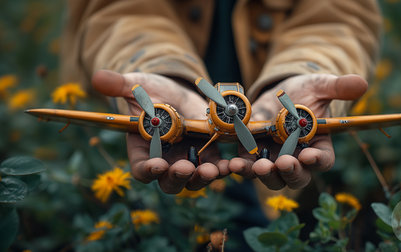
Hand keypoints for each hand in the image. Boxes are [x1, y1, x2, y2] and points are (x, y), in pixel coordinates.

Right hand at [92, 70, 226, 192]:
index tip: (157, 165)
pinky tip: (229, 164)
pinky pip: (214, 167)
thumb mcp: (137, 86)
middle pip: (168, 181)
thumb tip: (98, 77)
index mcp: (142, 149)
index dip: (148, 170)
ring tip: (212, 170)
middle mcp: (164, 160)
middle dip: (177, 178)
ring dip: (202, 178)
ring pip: (193, 179)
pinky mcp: (207, 154)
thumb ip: (119, 85)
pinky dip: (222, 168)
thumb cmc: (152, 91)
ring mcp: (186, 159)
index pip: (141, 169)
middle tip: (185, 168)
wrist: (178, 91)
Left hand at [228, 74, 367, 189]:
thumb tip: (361, 83)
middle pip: (296, 177)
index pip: (323, 160)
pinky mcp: (253, 154)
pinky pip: (247, 167)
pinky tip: (233, 163)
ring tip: (257, 167)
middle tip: (282, 163)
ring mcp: (274, 159)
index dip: (317, 161)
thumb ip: (338, 88)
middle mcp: (297, 159)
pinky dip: (241, 168)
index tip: (308, 156)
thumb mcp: (320, 86)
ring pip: (271, 177)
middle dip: (289, 173)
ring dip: (263, 175)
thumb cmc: (306, 92)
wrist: (279, 92)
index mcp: (319, 146)